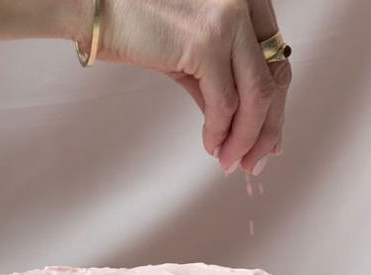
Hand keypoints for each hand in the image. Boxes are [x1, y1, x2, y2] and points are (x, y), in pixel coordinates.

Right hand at [98, 0, 290, 174]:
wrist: (93, 5)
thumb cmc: (136, 22)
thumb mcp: (190, 48)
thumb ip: (218, 81)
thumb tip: (235, 129)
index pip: (276, 59)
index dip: (276, 106)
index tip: (268, 141)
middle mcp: (245, 1)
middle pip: (276, 78)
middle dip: (267, 130)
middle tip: (252, 163)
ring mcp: (229, 19)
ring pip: (257, 96)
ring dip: (245, 139)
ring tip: (230, 162)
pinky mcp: (206, 42)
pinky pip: (225, 105)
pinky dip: (220, 133)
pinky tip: (211, 146)